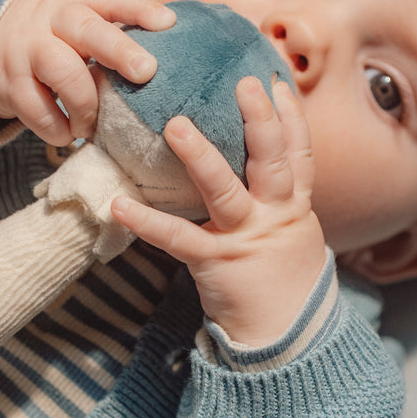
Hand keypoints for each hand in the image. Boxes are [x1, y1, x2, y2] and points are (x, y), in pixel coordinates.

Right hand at [0, 0, 175, 146]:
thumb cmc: (46, 33)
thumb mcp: (72, 16)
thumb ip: (109, 28)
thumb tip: (169, 53)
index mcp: (75, 1)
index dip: (139, 8)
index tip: (168, 23)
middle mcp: (51, 20)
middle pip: (86, 29)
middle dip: (118, 50)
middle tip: (146, 71)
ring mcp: (26, 50)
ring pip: (62, 71)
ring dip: (85, 104)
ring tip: (91, 126)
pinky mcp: (8, 82)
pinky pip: (36, 109)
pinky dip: (56, 129)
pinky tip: (66, 135)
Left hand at [111, 76, 327, 346]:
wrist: (285, 336)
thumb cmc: (280, 279)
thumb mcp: (290, 233)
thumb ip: (273, 199)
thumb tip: (247, 162)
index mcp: (293, 205)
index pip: (299, 153)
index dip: (290, 117)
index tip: (275, 81)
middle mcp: (275, 214)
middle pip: (272, 159)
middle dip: (260, 120)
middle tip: (243, 82)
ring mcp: (246, 237)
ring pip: (225, 189)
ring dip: (200, 155)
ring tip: (175, 124)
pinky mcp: (216, 262)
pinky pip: (177, 238)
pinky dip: (146, 222)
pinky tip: (118, 205)